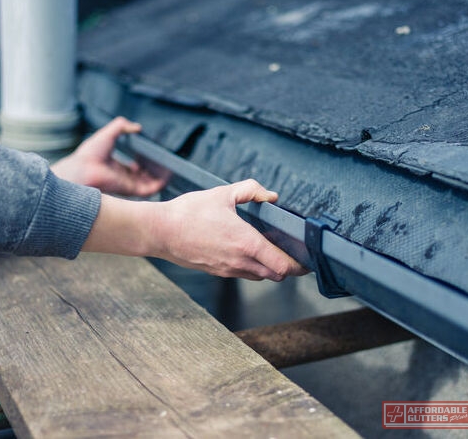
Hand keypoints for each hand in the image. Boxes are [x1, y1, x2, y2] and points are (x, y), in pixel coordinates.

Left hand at [52, 117, 166, 195]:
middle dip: (154, 171)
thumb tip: (137, 126)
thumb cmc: (90, 153)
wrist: (83, 168)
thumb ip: (122, 126)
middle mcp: (123, 177)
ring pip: (149, 184)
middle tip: (165, 163)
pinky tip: (167, 175)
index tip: (153, 156)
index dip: (144, 163)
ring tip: (171, 168)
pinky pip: (150, 190)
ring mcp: (128, 184)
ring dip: (160, 178)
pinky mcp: (132, 190)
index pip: (134, 168)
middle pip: (143, 177)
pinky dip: (160, 184)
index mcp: (116, 167)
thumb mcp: (108, 133)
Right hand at [146, 179, 307, 280]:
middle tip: (292, 252)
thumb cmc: (189, 213)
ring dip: (270, 268)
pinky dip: (253, 267)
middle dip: (288, 266)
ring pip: (260, 276)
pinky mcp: (217, 272)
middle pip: (276, 275)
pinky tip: (247, 251)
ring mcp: (228, 270)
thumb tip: (271, 196)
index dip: (299, 265)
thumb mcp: (222, 193)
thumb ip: (251, 190)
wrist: (160, 232)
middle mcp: (239, 261)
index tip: (306, 258)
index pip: (283, 266)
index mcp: (245, 242)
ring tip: (271, 250)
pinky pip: (243, 274)